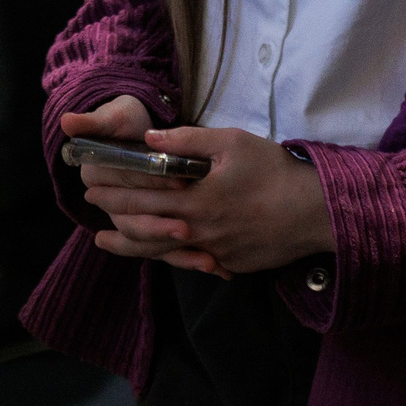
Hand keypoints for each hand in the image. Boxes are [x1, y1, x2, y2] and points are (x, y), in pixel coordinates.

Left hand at [80, 124, 333, 277]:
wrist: (317, 212)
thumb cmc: (275, 171)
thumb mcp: (232, 143)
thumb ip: (187, 141)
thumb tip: (148, 140)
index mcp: (195, 202)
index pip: (141, 197)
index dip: (111, 190)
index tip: (89, 182)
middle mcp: (199, 233)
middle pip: (144, 227)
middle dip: (113, 213)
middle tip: (90, 203)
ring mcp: (215, 253)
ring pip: (162, 251)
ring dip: (130, 244)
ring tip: (106, 239)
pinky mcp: (230, 265)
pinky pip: (191, 260)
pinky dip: (167, 253)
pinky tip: (157, 248)